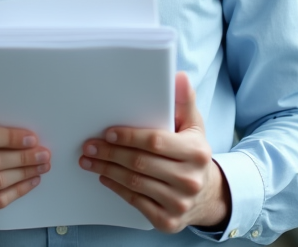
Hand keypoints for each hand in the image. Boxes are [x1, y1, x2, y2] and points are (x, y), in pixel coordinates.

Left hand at [79, 72, 230, 232]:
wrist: (208, 195)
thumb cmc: (193, 154)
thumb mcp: (193, 126)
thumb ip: (184, 101)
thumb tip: (178, 76)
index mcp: (196, 152)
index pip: (156, 142)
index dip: (129, 137)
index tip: (108, 132)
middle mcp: (190, 179)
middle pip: (140, 163)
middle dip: (110, 153)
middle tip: (89, 145)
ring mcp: (179, 203)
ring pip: (135, 183)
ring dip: (107, 169)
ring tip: (89, 160)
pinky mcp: (168, 221)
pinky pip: (136, 202)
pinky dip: (116, 188)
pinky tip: (104, 176)